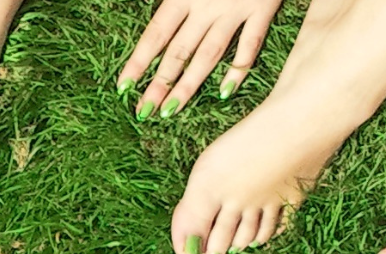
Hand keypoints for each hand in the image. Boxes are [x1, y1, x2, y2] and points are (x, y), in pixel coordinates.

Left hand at [116, 0, 281, 118]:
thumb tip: (151, 12)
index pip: (155, 34)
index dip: (138, 61)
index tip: (124, 86)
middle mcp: (205, 6)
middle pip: (178, 51)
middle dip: (158, 83)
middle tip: (143, 111)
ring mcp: (234, 11)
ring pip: (208, 55)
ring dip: (188, 86)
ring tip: (170, 110)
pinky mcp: (261, 11)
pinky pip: (249, 46)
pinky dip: (238, 70)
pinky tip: (224, 92)